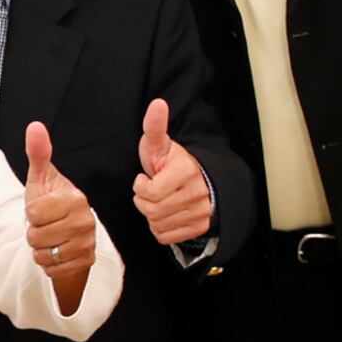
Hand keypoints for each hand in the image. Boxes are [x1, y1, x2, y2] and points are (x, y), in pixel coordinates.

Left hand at [24, 121, 99, 290]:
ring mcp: (87, 243)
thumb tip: (35, 127)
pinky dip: (48, 264)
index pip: (34, 213)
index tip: (42, 209)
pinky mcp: (85, 262)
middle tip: (45, 225)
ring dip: (39, 250)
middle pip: (36, 237)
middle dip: (33, 233)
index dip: (31, 213)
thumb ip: (38, 154)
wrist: (67, 231)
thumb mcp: (41, 179)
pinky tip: (56, 252)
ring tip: (50, 238)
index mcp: (75, 199)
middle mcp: (85, 221)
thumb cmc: (50, 203)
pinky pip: (52, 270)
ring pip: (42, 255)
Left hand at [129, 98, 212, 245]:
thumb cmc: (170, 162)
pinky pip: (165, 237)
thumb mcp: (158, 144)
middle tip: (150, 191)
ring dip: (151, 215)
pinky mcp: (200, 227)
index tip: (146, 178)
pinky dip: (160, 228)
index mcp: (186, 171)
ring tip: (159, 200)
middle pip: (152, 211)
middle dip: (143, 202)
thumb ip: (154, 126)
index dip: (140, 187)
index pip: (149, 193)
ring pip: (158, 225)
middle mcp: (198, 193)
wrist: (195, 179)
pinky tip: (165, 213)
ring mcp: (201, 212)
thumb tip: (157, 104)